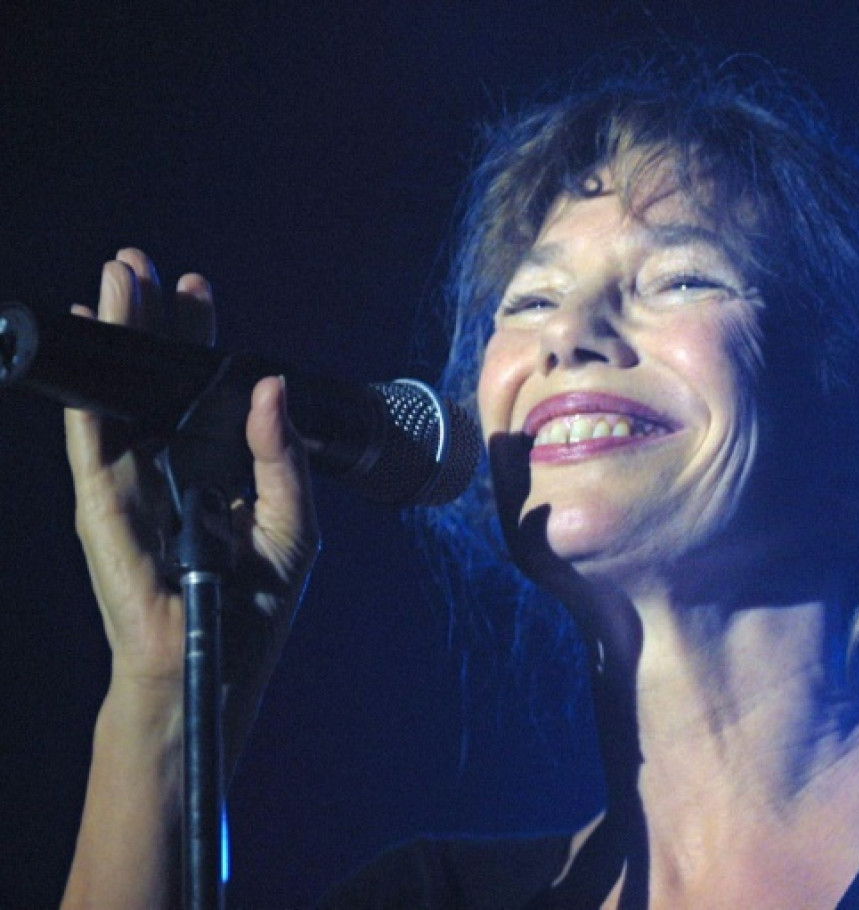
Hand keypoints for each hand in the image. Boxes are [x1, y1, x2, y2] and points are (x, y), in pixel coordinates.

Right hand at [64, 248, 319, 711]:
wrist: (212, 671)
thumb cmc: (252, 608)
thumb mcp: (291, 524)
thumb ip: (281, 456)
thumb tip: (269, 387)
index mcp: (214, 467)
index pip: (203, 389)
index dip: (199, 340)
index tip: (195, 290)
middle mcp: (168, 468)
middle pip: (155, 380)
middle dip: (149, 322)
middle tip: (140, 264)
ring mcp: (132, 487)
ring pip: (119, 397)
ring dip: (116, 339)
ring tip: (114, 282)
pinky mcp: (106, 511)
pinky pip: (94, 444)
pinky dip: (90, 397)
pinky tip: (90, 352)